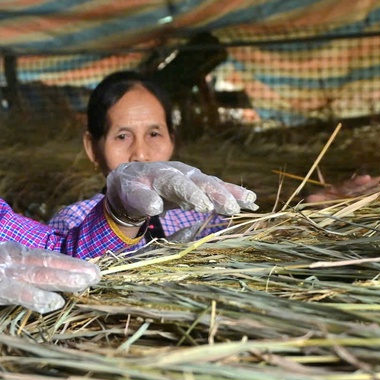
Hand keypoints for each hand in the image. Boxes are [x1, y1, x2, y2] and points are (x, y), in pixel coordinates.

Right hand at [0, 242, 99, 321]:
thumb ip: (21, 276)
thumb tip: (48, 286)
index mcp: (13, 253)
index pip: (47, 257)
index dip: (70, 263)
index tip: (92, 268)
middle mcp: (10, 257)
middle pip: (49, 262)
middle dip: (75, 269)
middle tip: (98, 274)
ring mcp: (1, 271)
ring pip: (39, 274)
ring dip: (64, 279)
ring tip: (85, 284)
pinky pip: (18, 292)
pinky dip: (37, 298)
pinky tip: (53, 304)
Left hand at [105, 161, 256, 222]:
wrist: (133, 180)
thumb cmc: (130, 189)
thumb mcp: (130, 193)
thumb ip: (141, 198)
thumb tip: (154, 207)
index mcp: (162, 173)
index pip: (178, 183)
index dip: (191, 194)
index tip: (203, 206)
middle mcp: (181, 172)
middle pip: (202, 182)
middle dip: (217, 194)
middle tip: (233, 207)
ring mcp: (192, 177)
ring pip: (213, 184)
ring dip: (231, 193)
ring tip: (250, 202)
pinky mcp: (198, 185)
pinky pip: (217, 188)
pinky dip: (233, 194)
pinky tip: (250, 201)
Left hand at [306, 174, 379, 202]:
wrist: (316, 206)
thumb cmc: (315, 205)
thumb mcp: (314, 203)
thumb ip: (315, 200)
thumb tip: (311, 197)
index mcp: (338, 190)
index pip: (349, 185)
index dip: (357, 182)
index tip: (367, 178)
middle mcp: (349, 190)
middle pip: (365, 185)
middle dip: (378, 181)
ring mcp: (356, 195)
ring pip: (371, 189)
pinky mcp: (360, 202)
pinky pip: (373, 197)